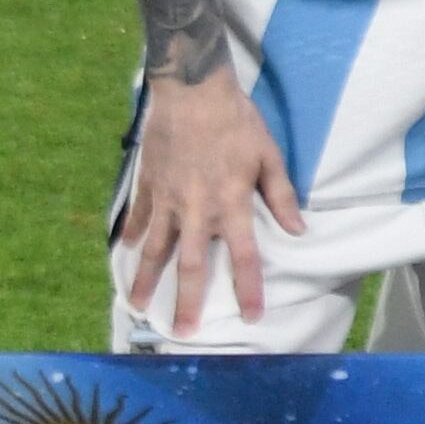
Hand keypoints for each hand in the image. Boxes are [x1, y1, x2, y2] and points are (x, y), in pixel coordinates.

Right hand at [119, 72, 300, 337]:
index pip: (245, 259)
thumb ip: (281, 197)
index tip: (251, 317)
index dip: (249, 290)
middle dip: (188, 301)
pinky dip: (131, 236)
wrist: (192, 92)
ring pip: (155, 249)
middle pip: (192, 265)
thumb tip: (298, 230)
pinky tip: (126, 253)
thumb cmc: (237, 122)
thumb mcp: (269, 157)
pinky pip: (138, 217)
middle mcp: (197, 211)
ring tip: (138, 305)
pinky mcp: (148, 186)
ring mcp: (168, 200)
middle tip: (182, 331)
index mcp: (232, 206)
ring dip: (147, 279)